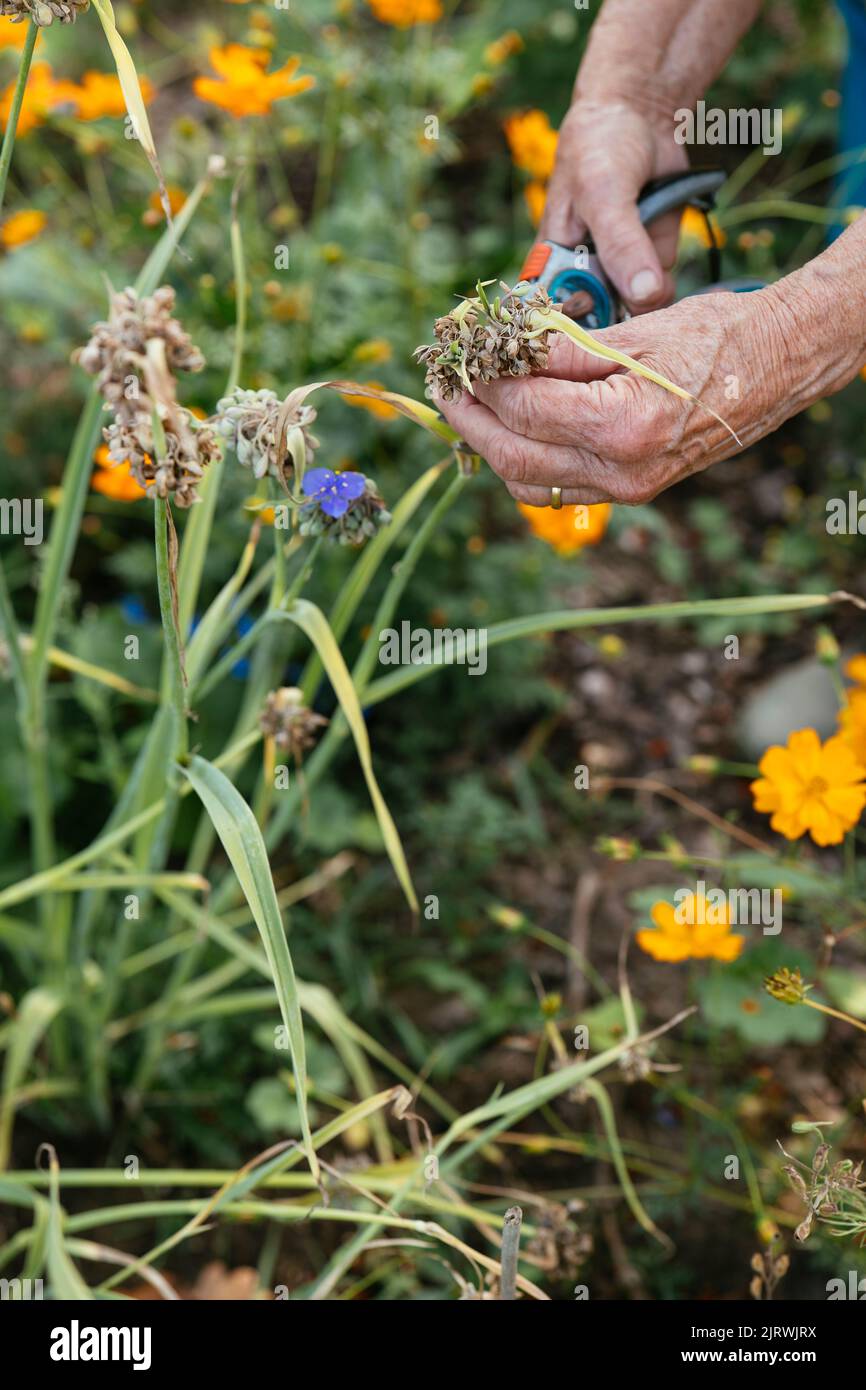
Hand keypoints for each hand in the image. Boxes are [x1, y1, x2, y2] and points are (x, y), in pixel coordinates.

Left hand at [436, 289, 802, 507]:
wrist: (776, 368)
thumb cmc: (715, 336)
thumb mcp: (634, 331)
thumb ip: (561, 352)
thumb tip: (499, 354)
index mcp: (623, 426)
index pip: (523, 408)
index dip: (482, 381)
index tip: (460, 353)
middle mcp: (622, 470)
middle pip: (514, 456)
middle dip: (469, 420)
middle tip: (442, 384)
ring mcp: (627, 489)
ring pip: (529, 482)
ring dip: (489, 446)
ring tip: (465, 406)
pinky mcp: (630, 491)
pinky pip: (557, 488)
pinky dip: (523, 463)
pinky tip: (507, 430)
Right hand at [541, 96, 687, 315]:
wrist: (641, 115)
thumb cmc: (601, 147)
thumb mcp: (604, 192)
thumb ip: (622, 245)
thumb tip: (642, 296)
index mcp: (551, 265)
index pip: (554, 321)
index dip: (576, 332)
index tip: (603, 322)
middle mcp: (581, 278)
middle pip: (600, 326)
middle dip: (623, 312)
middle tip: (639, 282)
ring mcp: (618, 275)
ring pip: (636, 312)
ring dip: (652, 286)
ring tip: (647, 229)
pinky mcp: (650, 266)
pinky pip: (662, 289)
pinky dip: (669, 268)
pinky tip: (662, 226)